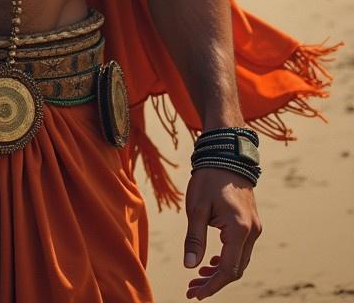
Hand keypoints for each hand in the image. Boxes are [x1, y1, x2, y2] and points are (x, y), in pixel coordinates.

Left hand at [183, 168, 260, 299]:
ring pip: (240, 261)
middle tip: (192, 288)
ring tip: (198, 276)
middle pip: (235, 270)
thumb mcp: (196, 208)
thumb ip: (194, 239)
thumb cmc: (208, 178)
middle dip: (214, 282)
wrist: (226, 155)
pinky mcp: (252, 223)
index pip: (227, 270)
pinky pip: (241, 249)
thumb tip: (189, 266)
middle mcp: (252, 232)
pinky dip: (227, 259)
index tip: (194, 294)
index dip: (211, 286)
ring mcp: (254, 228)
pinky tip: (212, 261)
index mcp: (238, 230)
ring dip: (220, 272)